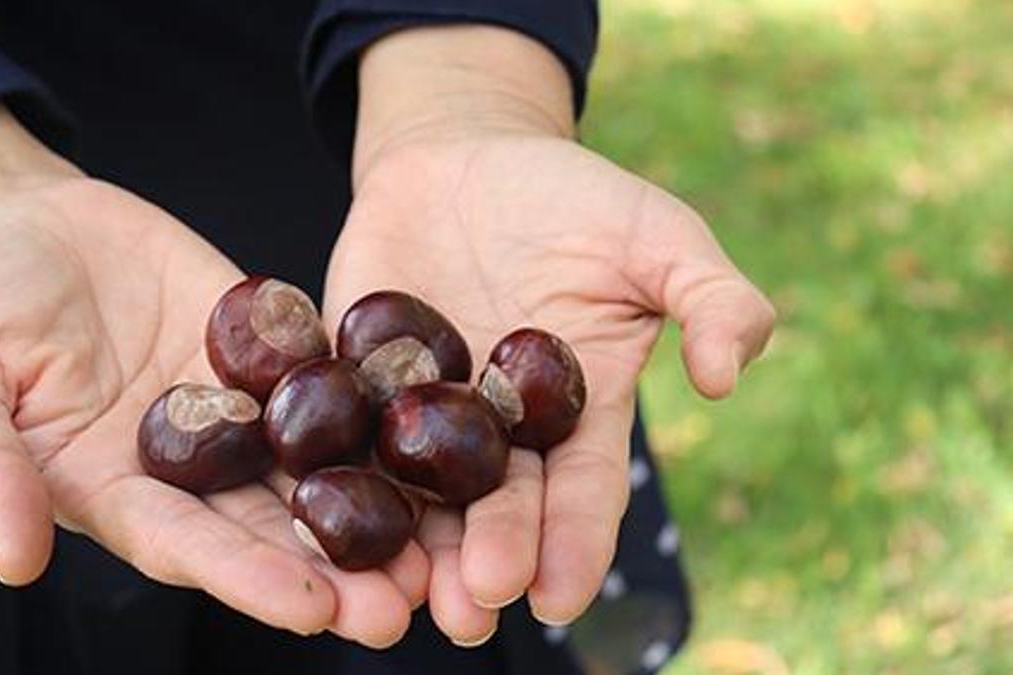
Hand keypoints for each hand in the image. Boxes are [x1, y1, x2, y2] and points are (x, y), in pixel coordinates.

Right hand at [0, 104, 426, 646]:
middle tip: (405, 604)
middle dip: (334, 569)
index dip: (247, 579)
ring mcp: (234, 411)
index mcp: (114, 491)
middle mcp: (187, 468)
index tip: (313, 609)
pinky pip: (325, 383)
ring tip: (438, 548)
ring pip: (312, 470)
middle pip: (268, 528)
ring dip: (373, 510)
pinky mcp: (266, 353)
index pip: (187, 548)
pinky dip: (376, 410)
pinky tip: (435, 431)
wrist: (24, 220)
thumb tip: (16, 562)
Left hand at [324, 27, 773, 644]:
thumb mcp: (657, 233)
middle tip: (474, 608)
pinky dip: (335, 475)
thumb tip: (726, 377)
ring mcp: (422, 410)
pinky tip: (320, 520)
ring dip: (414, 548)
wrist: (465, 155)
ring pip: (419, 493)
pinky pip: (342, 431)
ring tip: (407, 599)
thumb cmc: (572, 198)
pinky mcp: (353, 380)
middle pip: (496, 507)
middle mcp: (498, 430)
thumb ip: (711, 297)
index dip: (575, 541)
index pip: (582, 487)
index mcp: (577, 411)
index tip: (561, 597)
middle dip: (488, 558)